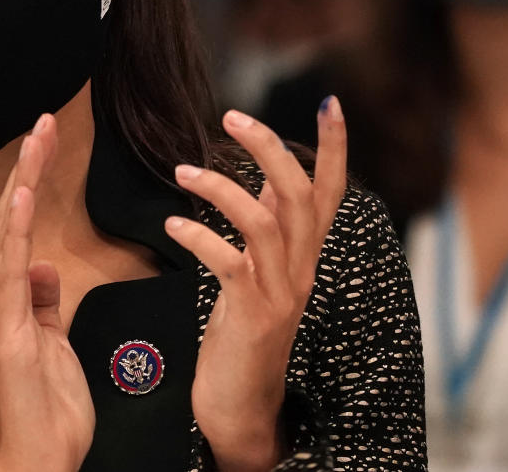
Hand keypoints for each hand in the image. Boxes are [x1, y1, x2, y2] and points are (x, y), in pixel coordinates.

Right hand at [0, 114, 93, 471]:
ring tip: (36, 139)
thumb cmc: (47, 412)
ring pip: (8, 233)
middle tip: (44, 122)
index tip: (44, 144)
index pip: (18, 229)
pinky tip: (22, 196)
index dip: (29, 184)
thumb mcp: (53, 347)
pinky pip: (10, 271)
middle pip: (10, 220)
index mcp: (5, 302)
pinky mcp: (5, 332)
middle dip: (27, 169)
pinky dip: (16, 229)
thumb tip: (44, 266)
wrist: (35, 463)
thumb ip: (44, 304)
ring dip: (23, 183)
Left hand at [165, 97, 347, 471]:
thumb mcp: (263, 270)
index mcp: (304, 256)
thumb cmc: (244, 331)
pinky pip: (231, 264)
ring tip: (183, 172)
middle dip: (271, 148)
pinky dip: (200, 238)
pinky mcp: (252, 316)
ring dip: (222, 189)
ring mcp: (280, 294)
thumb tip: (269, 174)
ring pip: (267, 222)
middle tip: (231, 117)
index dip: (335, 148)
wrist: (241, 403)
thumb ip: (270, 224)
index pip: (330, 193)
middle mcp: (302, 270)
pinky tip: (172, 227)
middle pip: (301, 195)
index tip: (332, 103)